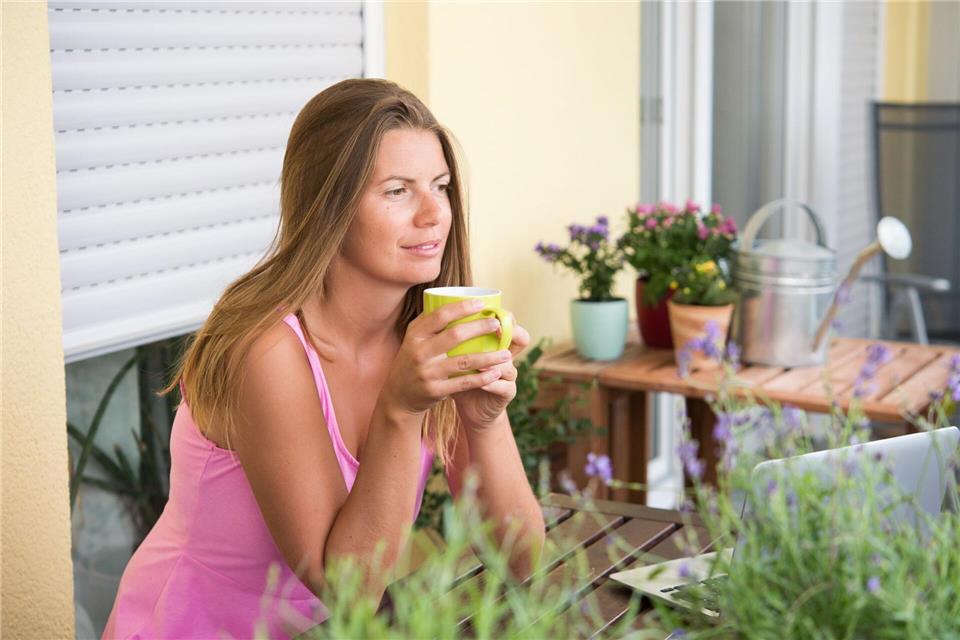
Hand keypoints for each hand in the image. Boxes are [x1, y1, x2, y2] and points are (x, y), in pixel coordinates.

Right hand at [379, 299, 515, 417]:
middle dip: (480, 327)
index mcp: (415, 335)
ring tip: (507, 353)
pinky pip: (463, 382)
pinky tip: (496, 373)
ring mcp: (427, 372)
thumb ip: (429, 322)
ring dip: (489, 357)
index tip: (481, 304)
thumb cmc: (413, 360)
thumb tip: (456, 300)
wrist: (399, 396)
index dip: (462, 308)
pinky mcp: (435, 390)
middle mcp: (419, 352)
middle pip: (455, 335)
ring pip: (464, 361)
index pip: (440, 315)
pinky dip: (482, 378)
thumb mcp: (413, 339)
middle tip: (498, 324)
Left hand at [453, 314, 530, 429]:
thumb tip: (431, 309)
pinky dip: (491, 383)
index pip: (510, 322)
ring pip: (508, 363)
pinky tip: (482, 382)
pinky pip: (503, 386)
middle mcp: (508, 355)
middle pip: (518, 337)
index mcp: (498, 341)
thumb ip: (450, 336)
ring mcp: (509, 374)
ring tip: (480, 360)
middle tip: (491, 325)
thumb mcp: (455, 354)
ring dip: (493, 360)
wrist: (470, 407)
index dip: (504, 314)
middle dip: (504, 330)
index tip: (484, 306)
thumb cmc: (459, 375)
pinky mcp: (508, 392)